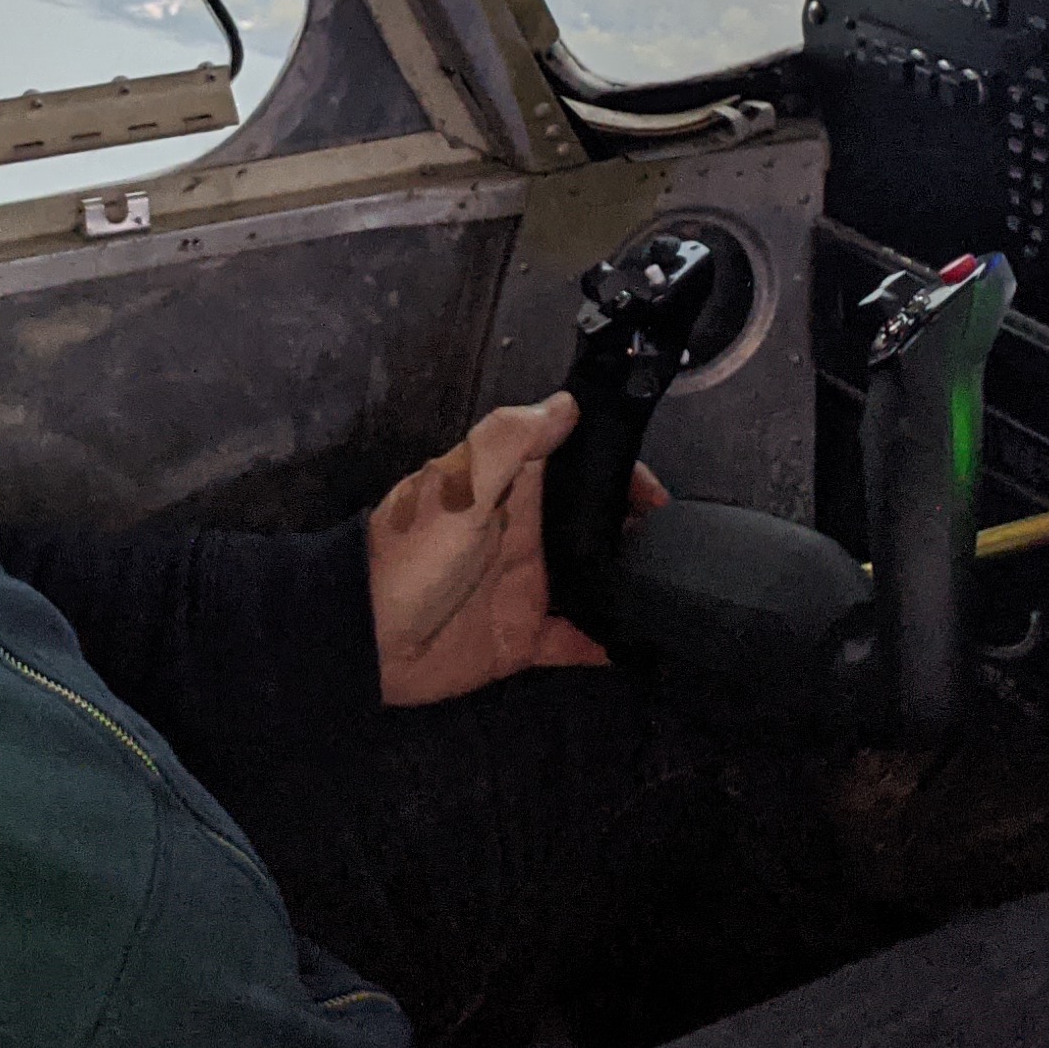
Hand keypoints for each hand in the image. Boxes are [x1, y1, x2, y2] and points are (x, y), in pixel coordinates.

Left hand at [366, 391, 666, 707]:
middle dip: (635, 530)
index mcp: (509, 489)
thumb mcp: (457, 484)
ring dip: (626, 583)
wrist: (366, 638)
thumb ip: (509, 441)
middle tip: (682, 545)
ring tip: (675, 590)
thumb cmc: (410, 554)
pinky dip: (605, 642)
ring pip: (593, 579)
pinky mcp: (524, 636)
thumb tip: (567, 402)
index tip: (659, 490)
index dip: (616, 470)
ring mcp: (527, 586)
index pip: (573, 465)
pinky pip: (576, 639)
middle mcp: (526, 533)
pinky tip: (641, 645)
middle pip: (593, 524)